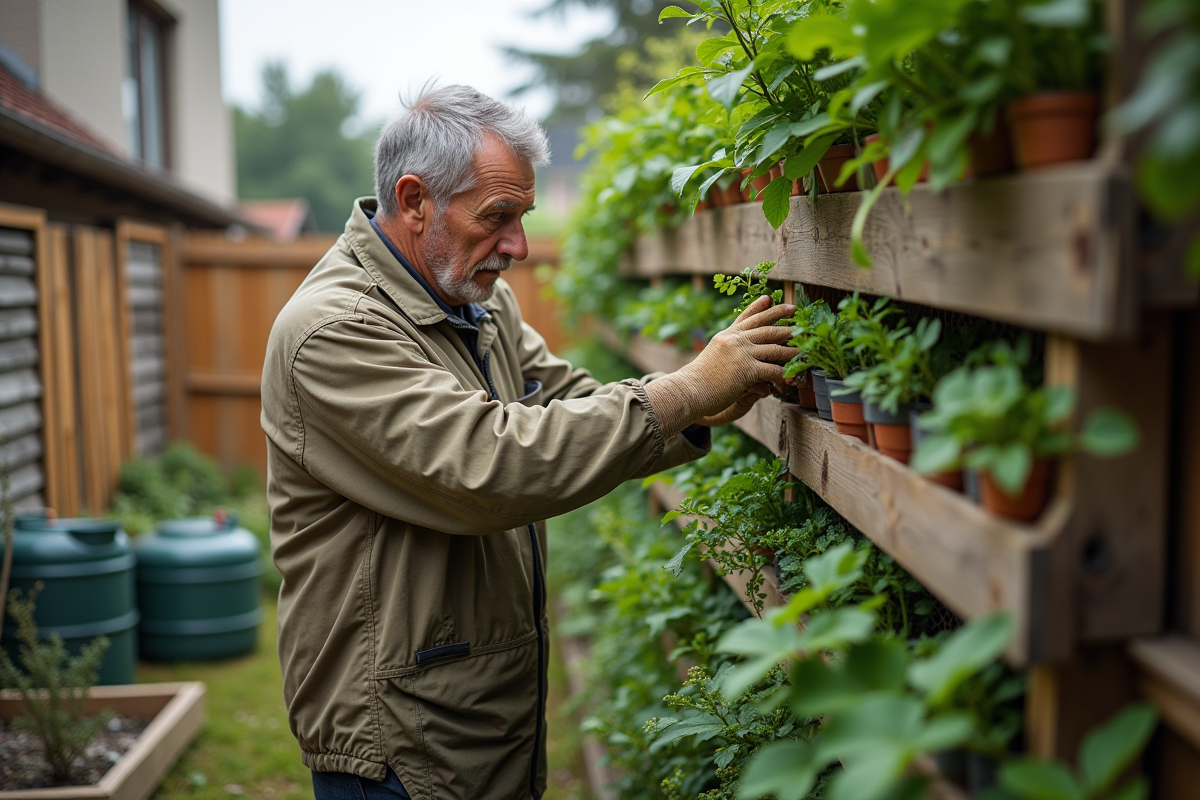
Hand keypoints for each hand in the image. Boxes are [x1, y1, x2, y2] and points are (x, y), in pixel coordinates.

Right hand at [644, 295, 797, 435]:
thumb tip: (737, 348)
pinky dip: (785, 374)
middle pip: (765, 327)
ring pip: (774, 348)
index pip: (745, 318)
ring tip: (805, 348)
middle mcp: (735, 341)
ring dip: (792, 349)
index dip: (759, 307)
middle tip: (796, 311)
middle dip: (782, 318)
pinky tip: (795, 375)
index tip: (769, 298)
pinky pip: (773, 369)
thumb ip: (726, 349)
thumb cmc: (699, 379)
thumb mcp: (713, 356)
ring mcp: (742, 353)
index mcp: (727, 336)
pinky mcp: (747, 370)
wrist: (690, 389)